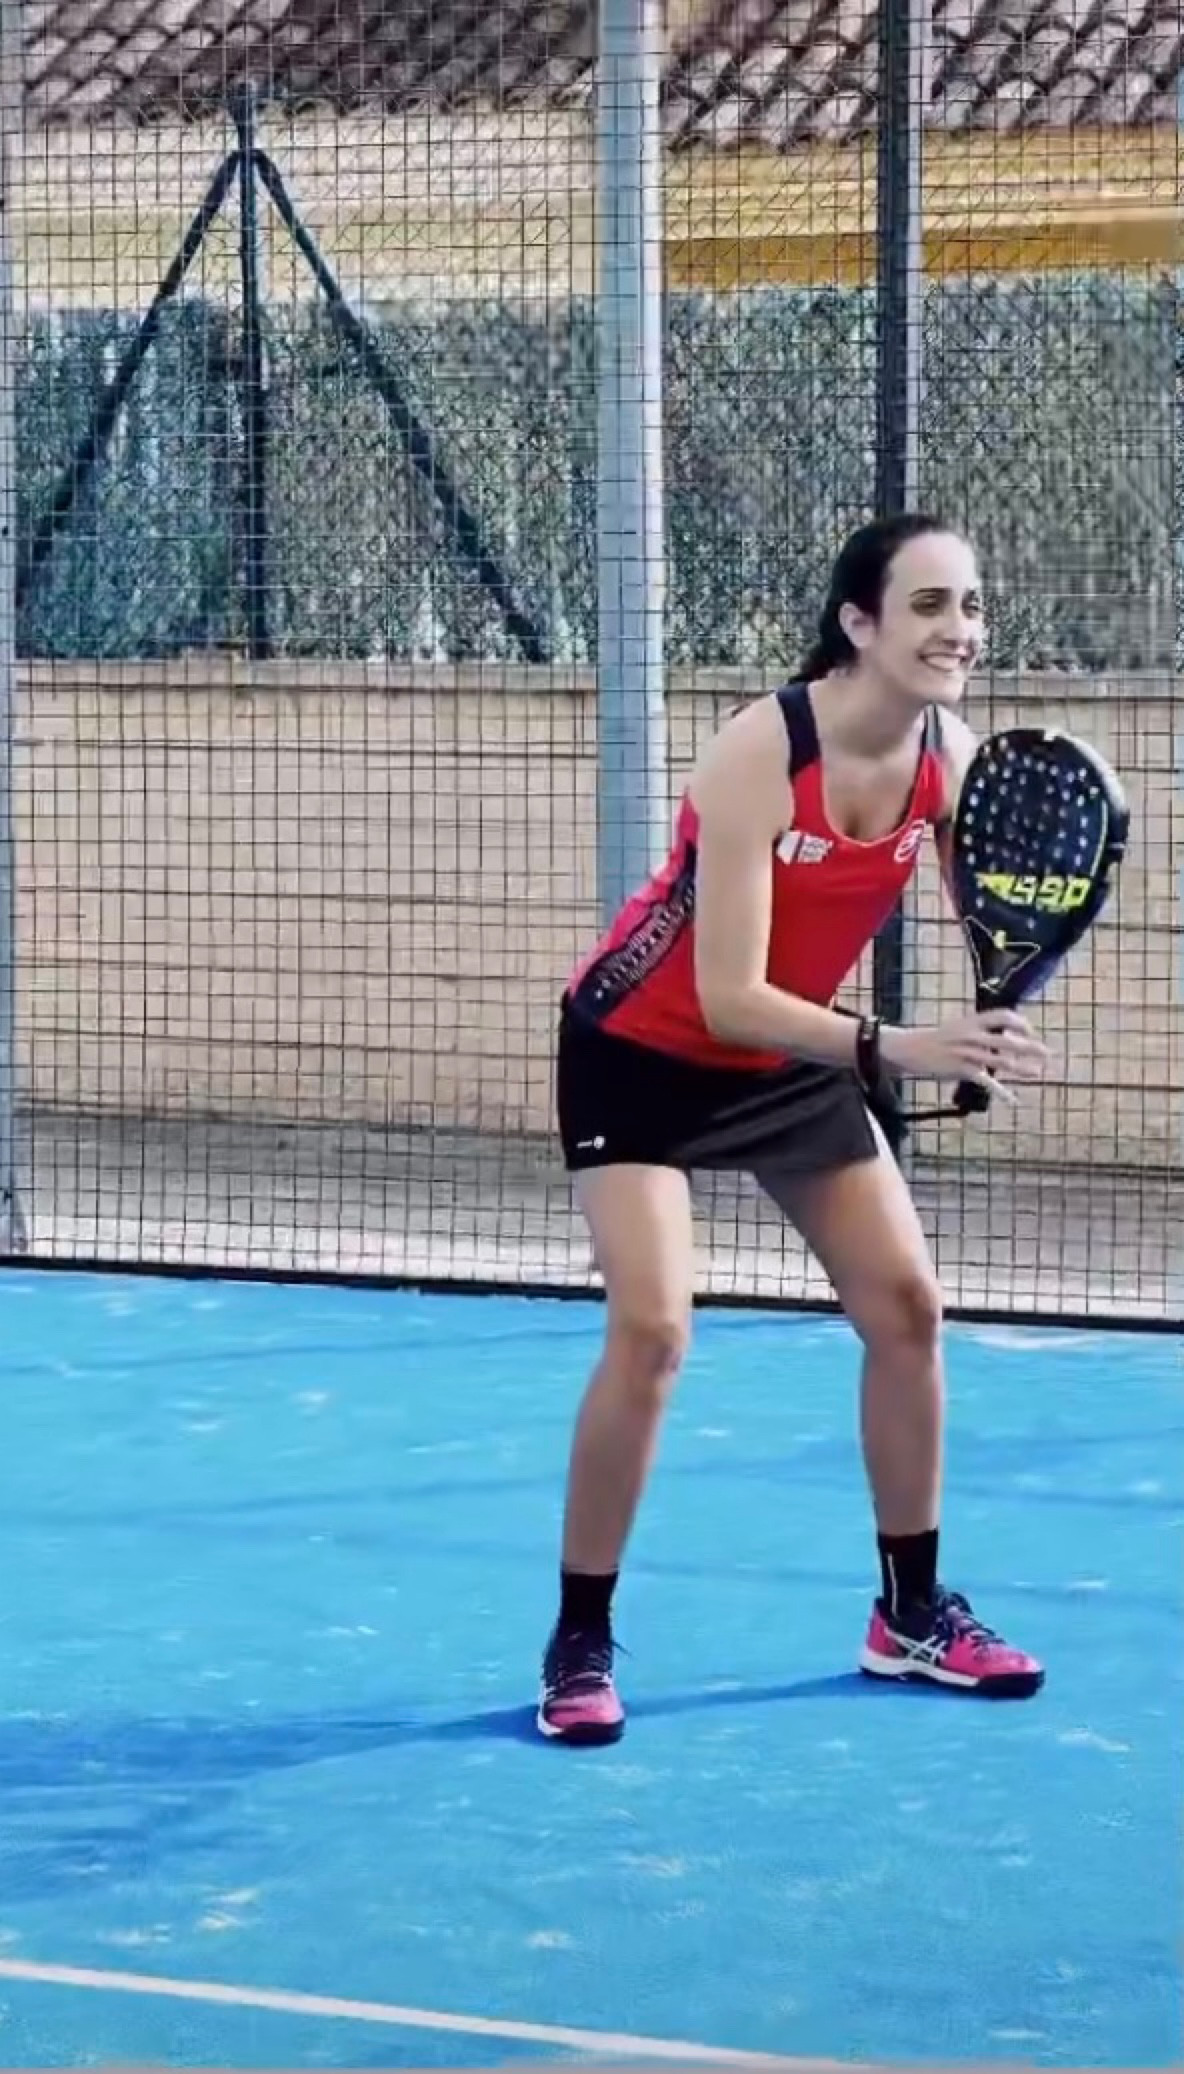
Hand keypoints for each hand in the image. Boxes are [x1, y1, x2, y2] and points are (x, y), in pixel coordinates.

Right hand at [882, 1011, 1048, 1099]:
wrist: (911, 1048)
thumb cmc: (937, 1039)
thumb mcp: (960, 1028)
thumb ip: (981, 1032)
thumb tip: (1004, 1039)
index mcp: (973, 1021)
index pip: (1004, 1016)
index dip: (1020, 1023)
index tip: (1030, 1031)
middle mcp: (973, 1036)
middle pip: (1008, 1041)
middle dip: (1031, 1047)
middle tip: (1047, 1053)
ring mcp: (968, 1054)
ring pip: (1002, 1062)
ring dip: (1022, 1068)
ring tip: (1037, 1072)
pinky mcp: (961, 1070)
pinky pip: (986, 1082)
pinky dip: (1001, 1092)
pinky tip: (1012, 1100)